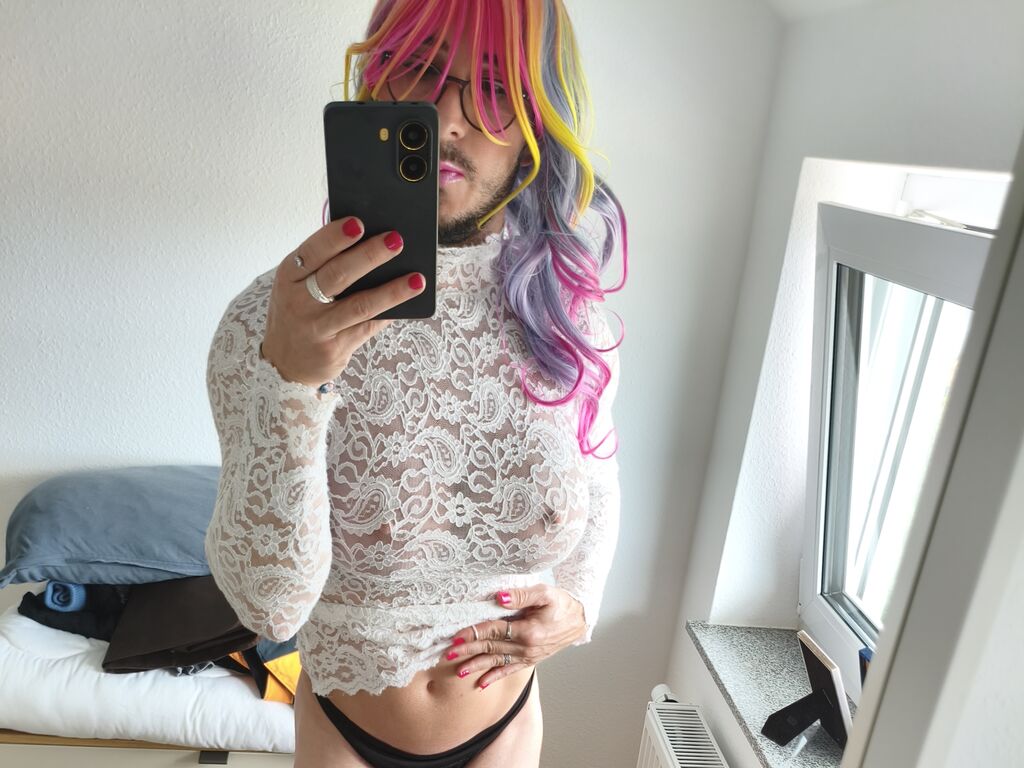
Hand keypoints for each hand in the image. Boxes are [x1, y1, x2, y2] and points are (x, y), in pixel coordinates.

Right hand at [260, 216, 425, 387]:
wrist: (285, 362)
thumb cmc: (299, 311)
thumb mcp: (298, 286)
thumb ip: (324, 266)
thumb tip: (371, 241)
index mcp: (289, 276)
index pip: (312, 251)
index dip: (335, 237)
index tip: (358, 223)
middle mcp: (299, 301)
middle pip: (338, 275)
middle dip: (370, 256)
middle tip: (396, 240)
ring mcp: (316, 328)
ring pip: (360, 305)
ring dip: (391, 291)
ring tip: (417, 279)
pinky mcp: (333, 349)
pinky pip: (367, 328)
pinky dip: (388, 313)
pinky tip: (408, 304)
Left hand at [440, 584, 585, 689]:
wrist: (580, 620)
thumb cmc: (562, 604)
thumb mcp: (545, 593)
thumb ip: (522, 595)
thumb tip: (500, 597)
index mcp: (528, 630)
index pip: (494, 631)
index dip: (474, 633)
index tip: (456, 636)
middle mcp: (526, 647)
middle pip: (491, 648)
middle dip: (468, 651)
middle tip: (448, 654)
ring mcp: (528, 656)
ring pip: (497, 661)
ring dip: (477, 666)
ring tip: (459, 671)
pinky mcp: (530, 660)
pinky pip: (509, 670)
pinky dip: (495, 677)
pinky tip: (481, 684)